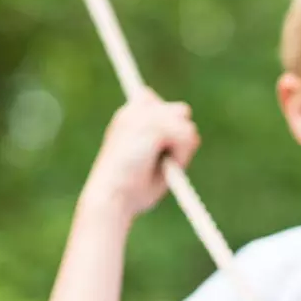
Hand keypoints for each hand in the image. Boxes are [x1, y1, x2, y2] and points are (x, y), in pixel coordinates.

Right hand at [81, 88, 200, 217]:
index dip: (169, 124)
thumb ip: (166, 140)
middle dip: (180, 136)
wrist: (110, 199)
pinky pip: (187, 138)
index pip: (158, 101)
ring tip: (157, 167)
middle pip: (182, 111)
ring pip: (187, 126)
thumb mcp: (149, 160)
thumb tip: (189, 129)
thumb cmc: (128, 189)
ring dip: (180, 151)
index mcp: (129, 114)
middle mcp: (134, 109)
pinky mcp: (152, 126)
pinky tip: (160, 167)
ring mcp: (143, 115)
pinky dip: (181, 157)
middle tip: (162, 160)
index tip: (158, 147)